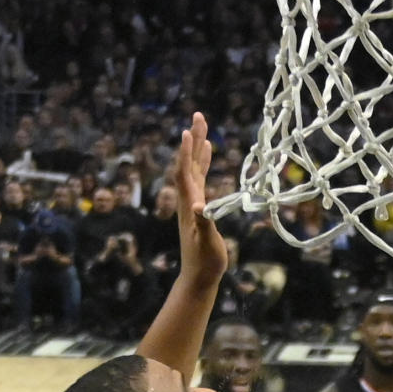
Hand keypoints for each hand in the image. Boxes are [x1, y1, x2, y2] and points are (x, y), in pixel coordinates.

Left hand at [177, 111, 227, 285]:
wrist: (198, 275)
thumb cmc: (205, 261)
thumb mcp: (207, 243)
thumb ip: (205, 224)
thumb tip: (200, 206)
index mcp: (188, 205)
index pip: (185, 173)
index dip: (187, 153)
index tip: (189, 131)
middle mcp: (188, 199)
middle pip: (188, 164)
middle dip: (194, 140)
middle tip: (199, 116)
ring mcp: (192, 202)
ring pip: (194, 168)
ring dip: (198, 148)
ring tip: (202, 128)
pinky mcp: (199, 206)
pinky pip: (200, 177)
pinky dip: (203, 162)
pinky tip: (207, 153)